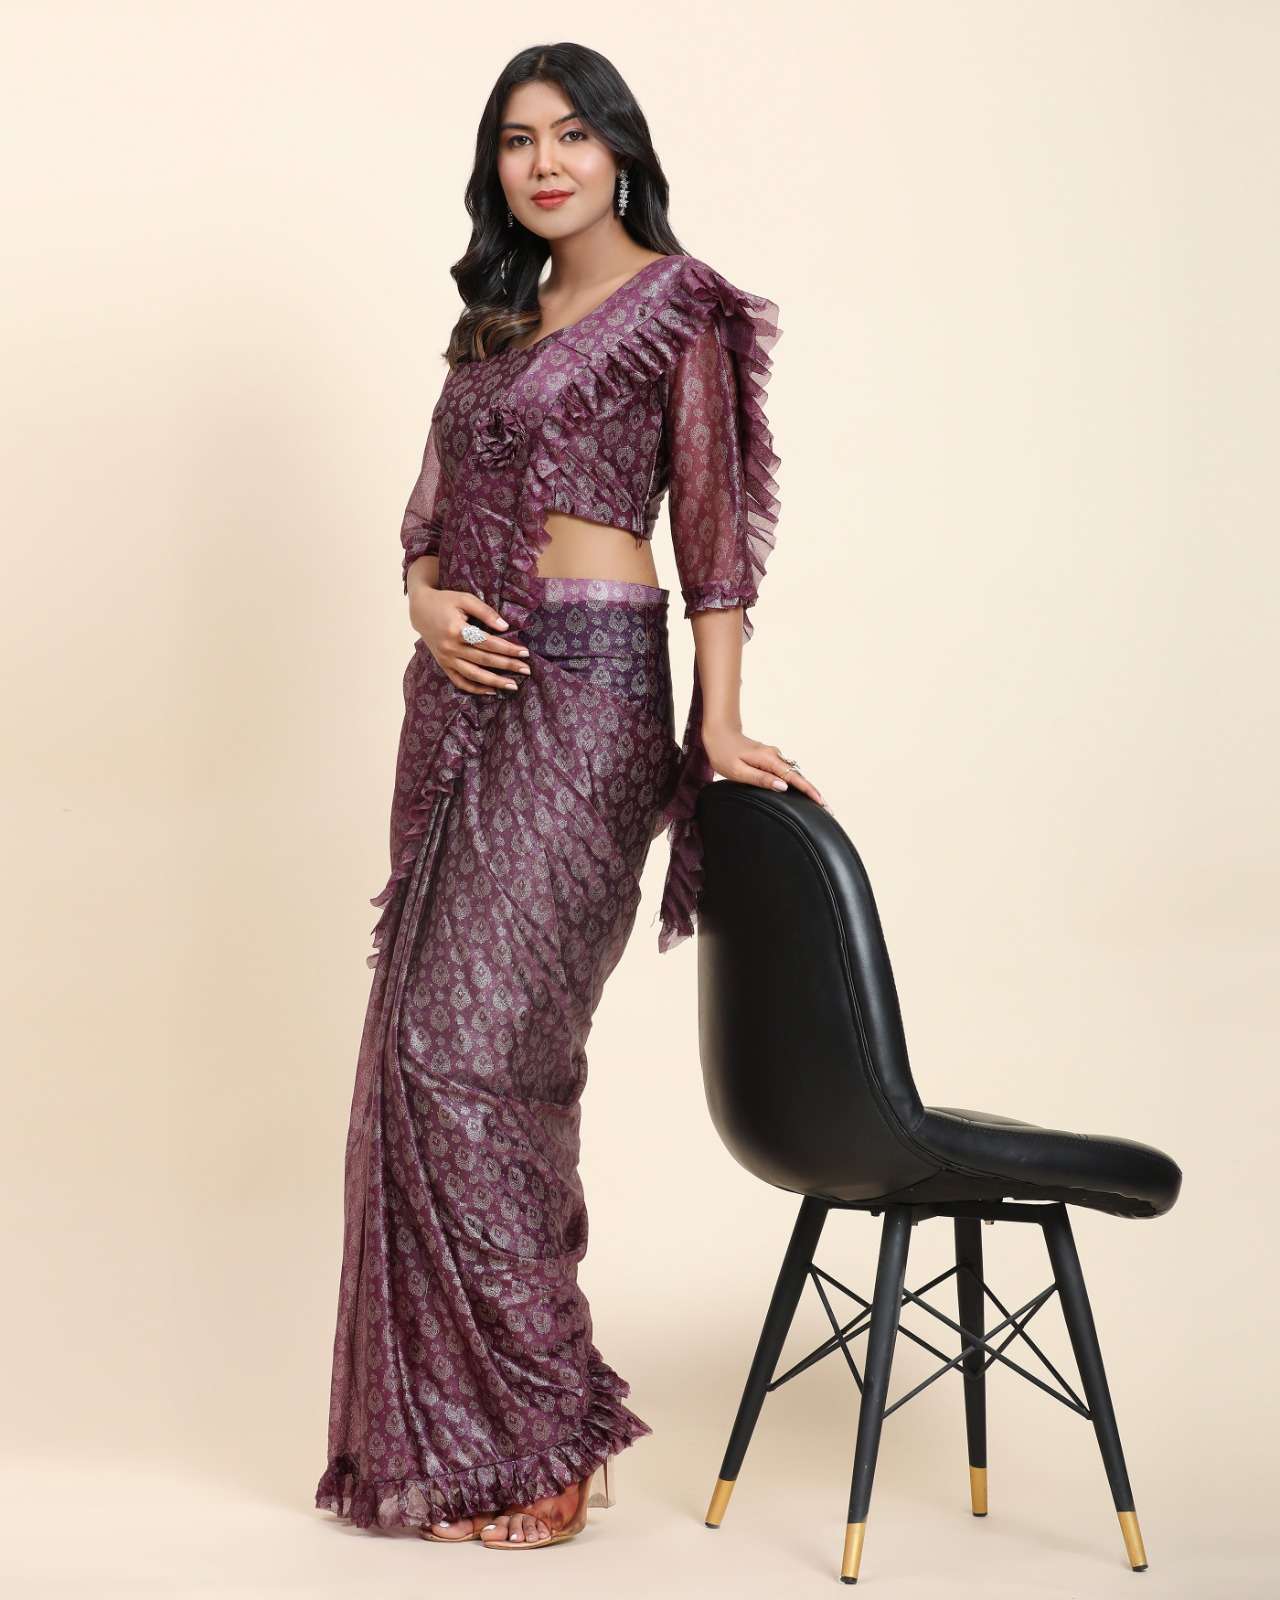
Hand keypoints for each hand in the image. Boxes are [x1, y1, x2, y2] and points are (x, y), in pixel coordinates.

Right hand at [410, 585, 531, 695]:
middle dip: (507, 666)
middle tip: (526, 670)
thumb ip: (485, 611)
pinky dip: (475, 689)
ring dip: (495, 682)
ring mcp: (446, 659)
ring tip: (513, 686)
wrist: (420, 610)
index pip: (488, 642)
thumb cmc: (445, 602)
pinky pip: (460, 682)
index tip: (524, 652)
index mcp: (456, 630)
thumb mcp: (465, 599)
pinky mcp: (443, 665)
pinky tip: (492, 691)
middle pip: (484, 660)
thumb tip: (505, 627)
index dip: (507, 648)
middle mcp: (450, 648)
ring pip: (473, 675)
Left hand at [701, 723, 825, 807]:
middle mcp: (775, 756)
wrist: (719, 732)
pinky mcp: (770, 758)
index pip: (794, 778)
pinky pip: (786, 771)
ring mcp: (773, 756)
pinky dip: (795, 781)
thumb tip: (783, 786)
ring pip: (793, 774)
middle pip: (798, 776)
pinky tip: (799, 791)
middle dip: (812, 792)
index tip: (821, 802)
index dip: (809, 791)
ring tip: (817, 803)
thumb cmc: (723, 753)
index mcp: (768, 760)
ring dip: (805, 787)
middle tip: (827, 809)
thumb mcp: (738, 771)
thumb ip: (761, 779)